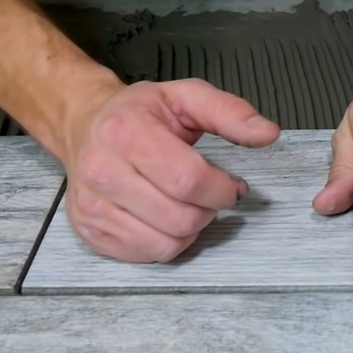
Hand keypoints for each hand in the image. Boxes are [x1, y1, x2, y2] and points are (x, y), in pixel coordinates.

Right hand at [59, 78, 279, 261]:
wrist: (84, 124)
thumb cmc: (139, 113)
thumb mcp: (185, 97)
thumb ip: (229, 112)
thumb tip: (268, 133)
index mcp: (126, 132)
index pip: (187, 180)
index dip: (222, 189)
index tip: (233, 185)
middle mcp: (101, 171)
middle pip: (179, 217)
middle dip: (209, 210)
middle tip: (210, 195)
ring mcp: (91, 205)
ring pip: (164, 244)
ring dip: (190, 229)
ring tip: (188, 205)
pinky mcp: (89, 231)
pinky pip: (145, 255)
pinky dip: (167, 242)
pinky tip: (165, 217)